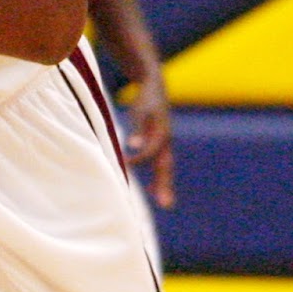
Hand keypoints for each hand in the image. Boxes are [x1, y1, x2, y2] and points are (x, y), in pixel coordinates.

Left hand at [124, 71, 174, 208]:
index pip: (150, 152)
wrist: (154, 86)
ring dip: (164, 185)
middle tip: (167, 205)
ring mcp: (165, 143)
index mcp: (162, 133)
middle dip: (165, 185)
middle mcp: (166, 141)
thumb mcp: (140, 110)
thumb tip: (133, 145)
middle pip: (165, 166)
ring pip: (165, 168)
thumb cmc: (145, 99)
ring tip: (166, 203)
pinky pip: (161, 164)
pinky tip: (152, 190)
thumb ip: (138, 129)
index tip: (125, 166)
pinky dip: (158, 177)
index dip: (139, 159)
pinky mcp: (160, 144)